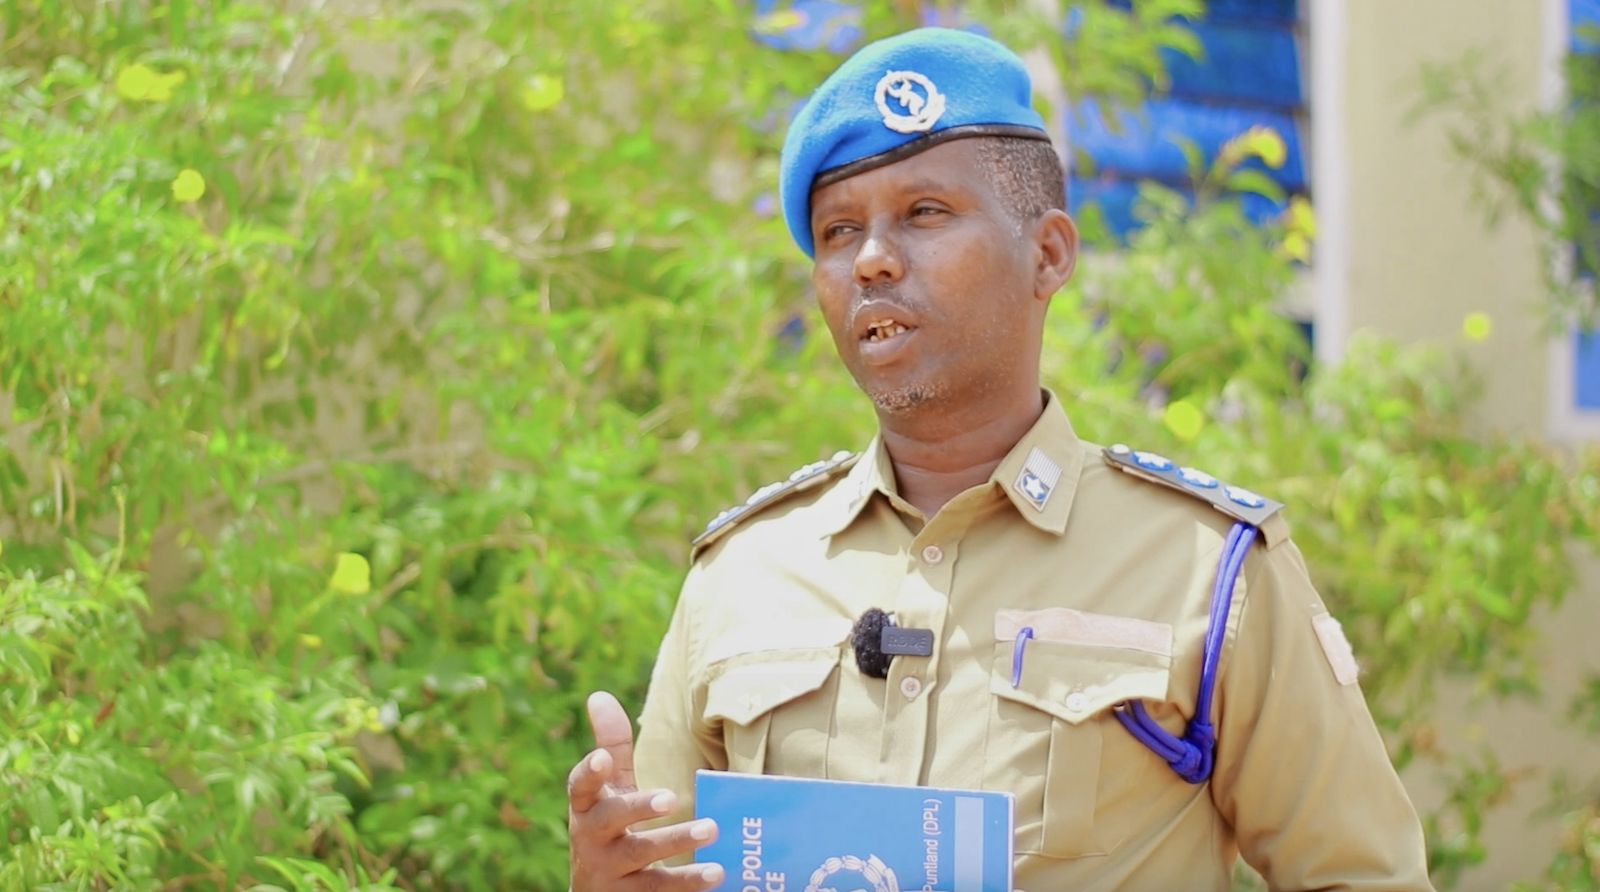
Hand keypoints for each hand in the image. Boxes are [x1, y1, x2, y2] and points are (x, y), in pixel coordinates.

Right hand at [568, 691, 723, 891]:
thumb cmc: (610, 828)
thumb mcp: (610, 790)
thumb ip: (611, 746)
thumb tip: (598, 695)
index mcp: (586, 808)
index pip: (580, 787)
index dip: (589, 772)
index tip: (602, 758)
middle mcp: (591, 839)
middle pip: (610, 820)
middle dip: (638, 807)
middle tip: (671, 797)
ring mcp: (608, 872)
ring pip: (640, 856)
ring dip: (675, 841)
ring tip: (711, 829)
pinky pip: (659, 889)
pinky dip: (688, 882)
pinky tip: (716, 872)